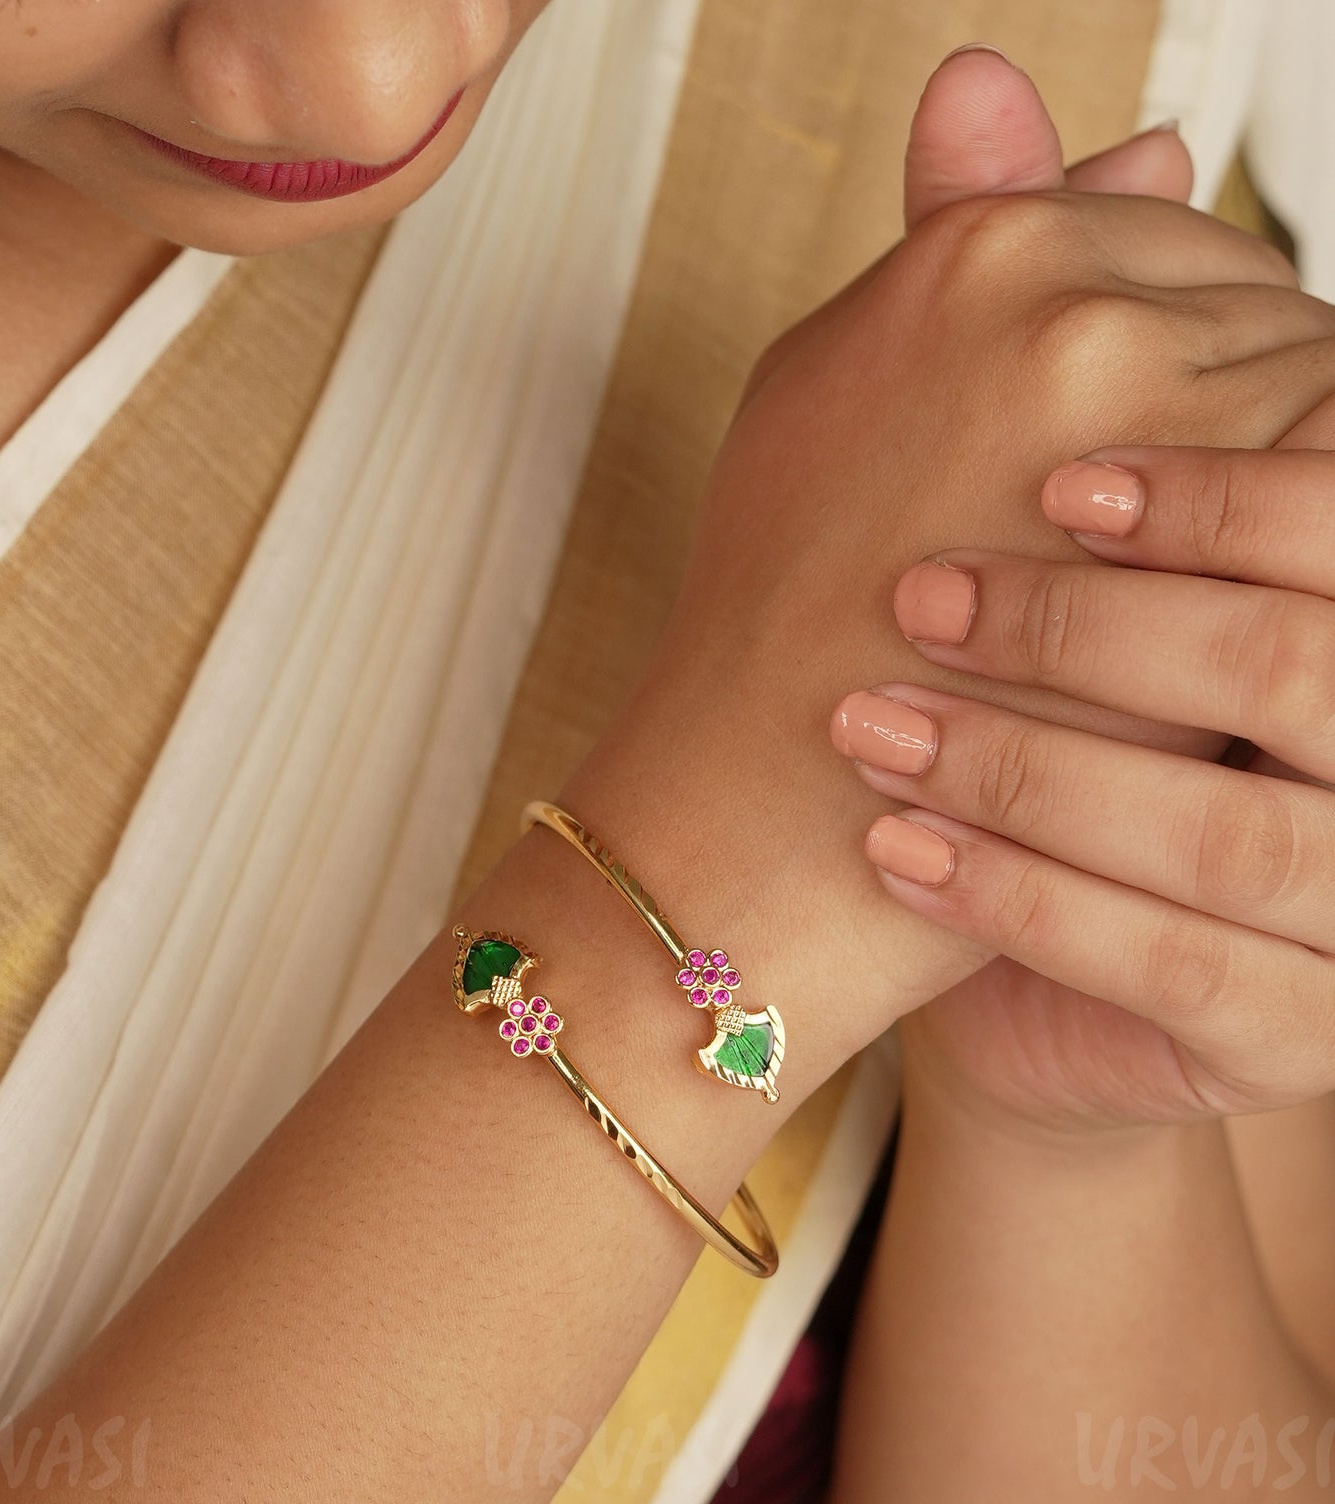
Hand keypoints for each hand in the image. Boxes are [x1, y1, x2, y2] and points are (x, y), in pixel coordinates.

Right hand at [570, 99, 1334, 1095]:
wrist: (775, 807)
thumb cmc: (791, 626)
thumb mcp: (839, 394)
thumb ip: (975, 245)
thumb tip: (1156, 146)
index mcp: (975, 252)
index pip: (1168, 238)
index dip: (1171, 357)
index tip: (1139, 458)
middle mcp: (1070, 302)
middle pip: (1256, 305)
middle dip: (1233, 413)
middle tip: (1158, 545)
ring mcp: (1155, 412)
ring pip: (1313, 393)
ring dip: (1279, 481)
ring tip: (1192, 591)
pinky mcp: (1225, 536)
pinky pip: (1327, 486)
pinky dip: (1300, 549)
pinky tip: (1230, 617)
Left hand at [838, 431, 1334, 1131]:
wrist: (1026, 955)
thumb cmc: (1062, 731)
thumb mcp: (1076, 551)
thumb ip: (1089, 363)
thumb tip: (1063, 137)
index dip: (1230, 495)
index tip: (1053, 478)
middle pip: (1305, 668)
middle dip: (1104, 631)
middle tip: (927, 599)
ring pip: (1237, 837)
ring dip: (1037, 772)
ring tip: (875, 727)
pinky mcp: (1302, 1039)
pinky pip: (1183, 970)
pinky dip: (1028, 902)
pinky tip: (900, 850)